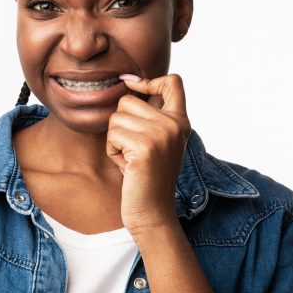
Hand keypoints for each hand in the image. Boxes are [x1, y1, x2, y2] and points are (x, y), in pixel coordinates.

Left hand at [106, 73, 190, 236]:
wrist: (153, 212)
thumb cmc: (146, 175)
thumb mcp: (156, 139)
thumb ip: (150, 114)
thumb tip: (127, 81)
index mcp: (180, 121)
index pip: (173, 81)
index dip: (148, 80)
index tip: (133, 88)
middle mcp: (174, 125)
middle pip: (128, 100)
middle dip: (120, 123)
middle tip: (132, 148)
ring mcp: (161, 135)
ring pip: (116, 118)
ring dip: (114, 139)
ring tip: (129, 158)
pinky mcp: (145, 148)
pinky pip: (112, 135)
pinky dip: (112, 151)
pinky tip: (126, 166)